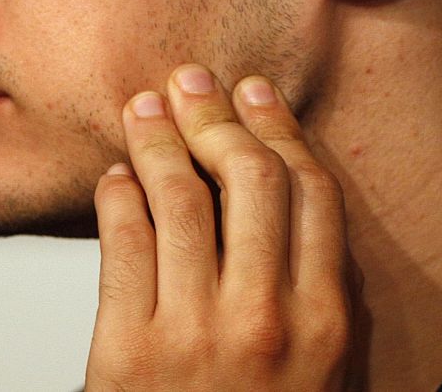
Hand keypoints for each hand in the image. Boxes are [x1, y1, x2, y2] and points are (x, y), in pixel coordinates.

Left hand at [84, 65, 353, 390]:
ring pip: (179, 198)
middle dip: (216, 115)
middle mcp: (268, 320)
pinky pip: (123, 245)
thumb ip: (315, 297)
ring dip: (157, 139)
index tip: (254, 92)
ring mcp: (194, 336)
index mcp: (327, 324)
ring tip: (141, 107)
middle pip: (249, 178)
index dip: (278, 128)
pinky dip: (118, 197)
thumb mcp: (321, 376)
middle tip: (191, 79)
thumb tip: (292, 195)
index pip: (311, 192)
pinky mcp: (127, 356)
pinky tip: (115, 178)